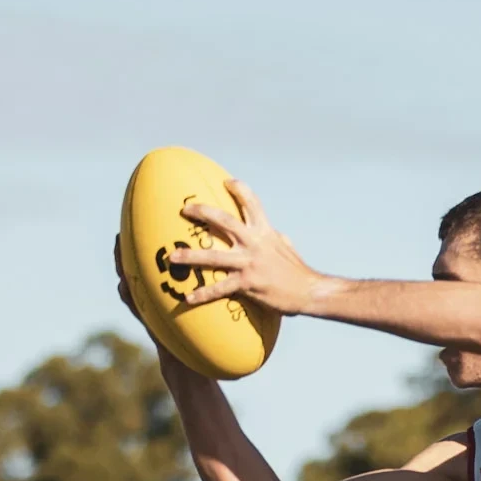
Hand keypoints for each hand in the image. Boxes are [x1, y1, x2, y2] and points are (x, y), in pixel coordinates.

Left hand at [165, 180, 324, 314]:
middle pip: (224, 221)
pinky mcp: (247, 283)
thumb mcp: (285, 245)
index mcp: (264, 231)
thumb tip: (269, 232)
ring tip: (172, 257)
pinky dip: (203, 294)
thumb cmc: (296, 270)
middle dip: (203, 212)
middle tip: (185, 209)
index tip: (226, 182)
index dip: (239, 189)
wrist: (309, 290)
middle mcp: (255, 242)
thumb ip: (272, 236)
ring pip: (214, 256)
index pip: (252, 202)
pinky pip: (220, 288)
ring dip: (190, 256)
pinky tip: (189, 298)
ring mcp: (249, 262)